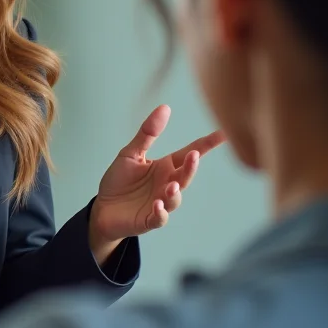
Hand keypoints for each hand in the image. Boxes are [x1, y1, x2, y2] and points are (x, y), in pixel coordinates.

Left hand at [89, 105, 224, 250]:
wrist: (103, 209)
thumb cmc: (119, 181)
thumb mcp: (131, 153)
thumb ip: (147, 133)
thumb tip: (165, 107)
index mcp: (165, 167)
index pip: (189, 153)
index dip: (207, 144)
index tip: (224, 133)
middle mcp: (167, 184)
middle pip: (185, 176)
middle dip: (191, 167)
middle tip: (193, 156)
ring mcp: (160, 203)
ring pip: (174, 199)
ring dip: (174, 193)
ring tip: (171, 186)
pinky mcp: (148, 219)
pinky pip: (159, 218)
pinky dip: (161, 213)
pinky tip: (158, 205)